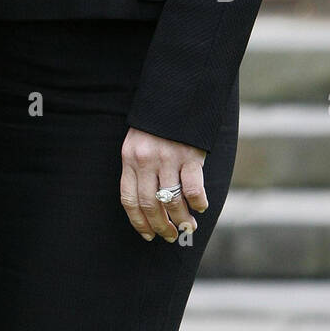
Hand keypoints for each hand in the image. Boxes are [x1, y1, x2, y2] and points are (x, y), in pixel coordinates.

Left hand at [120, 127, 207, 242]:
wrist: (174, 95)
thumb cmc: (156, 125)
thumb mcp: (138, 143)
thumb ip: (139, 169)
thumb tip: (150, 205)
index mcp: (129, 158)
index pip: (129, 199)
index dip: (138, 222)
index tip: (147, 235)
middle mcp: (146, 160)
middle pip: (150, 205)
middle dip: (160, 226)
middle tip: (170, 236)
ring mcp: (167, 158)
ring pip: (172, 201)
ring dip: (181, 220)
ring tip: (187, 227)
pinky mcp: (189, 155)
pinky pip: (193, 189)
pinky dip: (198, 203)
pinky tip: (200, 207)